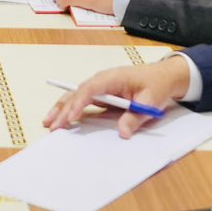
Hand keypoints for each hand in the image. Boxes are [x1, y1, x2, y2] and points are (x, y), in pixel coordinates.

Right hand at [43, 58, 191, 136]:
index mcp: (113, 77)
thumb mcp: (150, 101)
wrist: (163, 77)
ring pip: (76, 96)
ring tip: (48, 123)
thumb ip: (136, 116)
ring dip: (62, 109)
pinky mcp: (101, 95)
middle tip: (53, 125)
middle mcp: (102, 80)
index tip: (71, 117)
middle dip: (64, 108)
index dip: (79, 102)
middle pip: (78, 92)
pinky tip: (61, 120)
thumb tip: (122, 133)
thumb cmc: (156, 84)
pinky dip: (70, 110)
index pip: (91, 88)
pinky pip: (82, 101)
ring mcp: (100, 87)